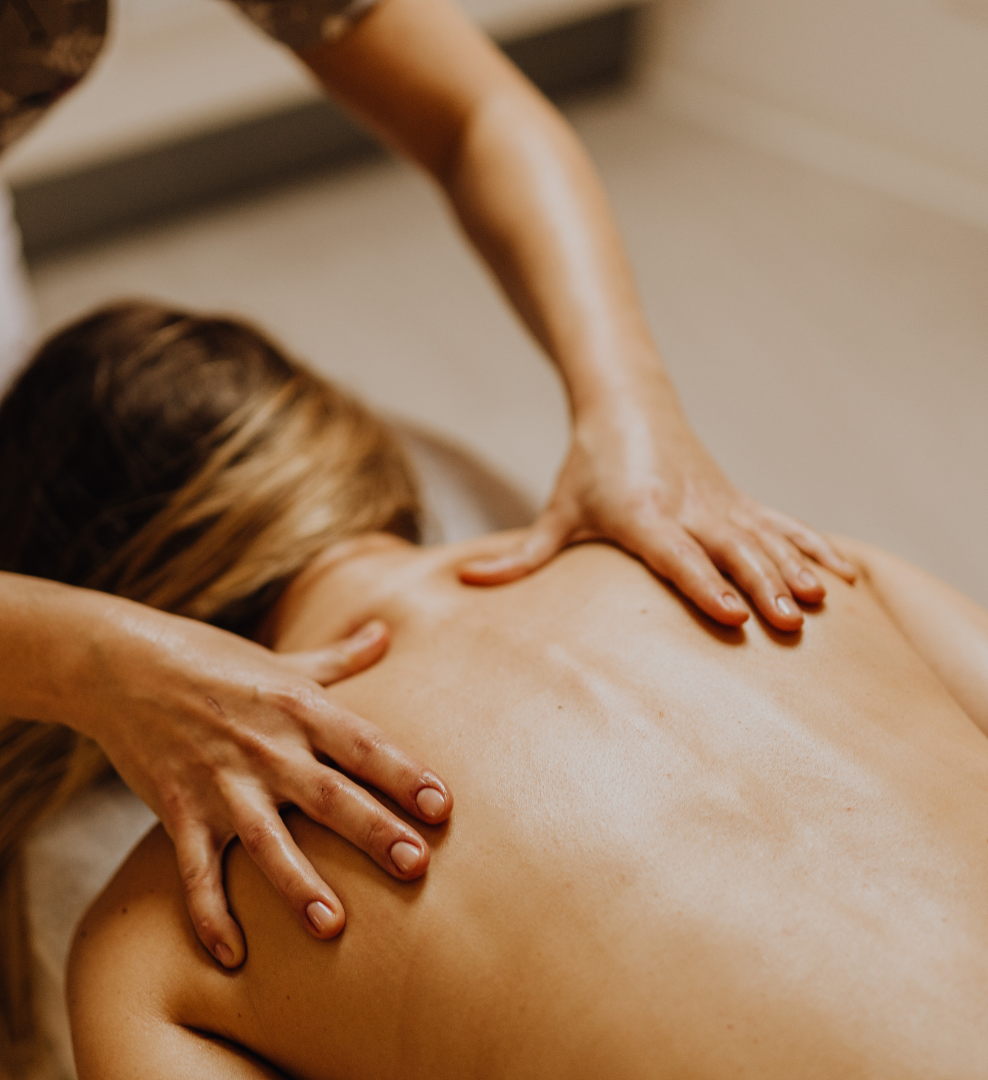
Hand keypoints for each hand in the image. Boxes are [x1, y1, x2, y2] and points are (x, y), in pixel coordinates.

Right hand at [76, 607, 451, 965]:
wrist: (120, 665)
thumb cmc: (213, 660)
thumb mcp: (281, 658)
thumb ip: (339, 657)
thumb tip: (386, 631)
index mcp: (298, 706)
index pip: (361, 743)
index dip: (403, 773)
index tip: (442, 805)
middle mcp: (265, 745)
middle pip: (328, 794)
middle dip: (372, 830)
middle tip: (416, 866)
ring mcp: (219, 781)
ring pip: (266, 840)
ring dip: (298, 884)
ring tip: (333, 926)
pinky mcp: (178, 810)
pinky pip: (195, 872)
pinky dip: (209, 915)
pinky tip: (233, 958)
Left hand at [459, 399, 854, 630]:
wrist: (627, 407)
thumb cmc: (587, 468)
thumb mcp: (556, 512)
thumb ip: (520, 555)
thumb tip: (466, 580)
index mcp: (642, 515)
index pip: (676, 554)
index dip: (704, 583)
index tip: (733, 613)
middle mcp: (687, 508)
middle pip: (730, 549)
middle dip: (761, 585)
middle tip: (787, 622)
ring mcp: (719, 503)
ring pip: (764, 538)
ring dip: (793, 569)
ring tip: (819, 605)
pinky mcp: (738, 499)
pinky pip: (784, 524)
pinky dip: (815, 548)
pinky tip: (846, 578)